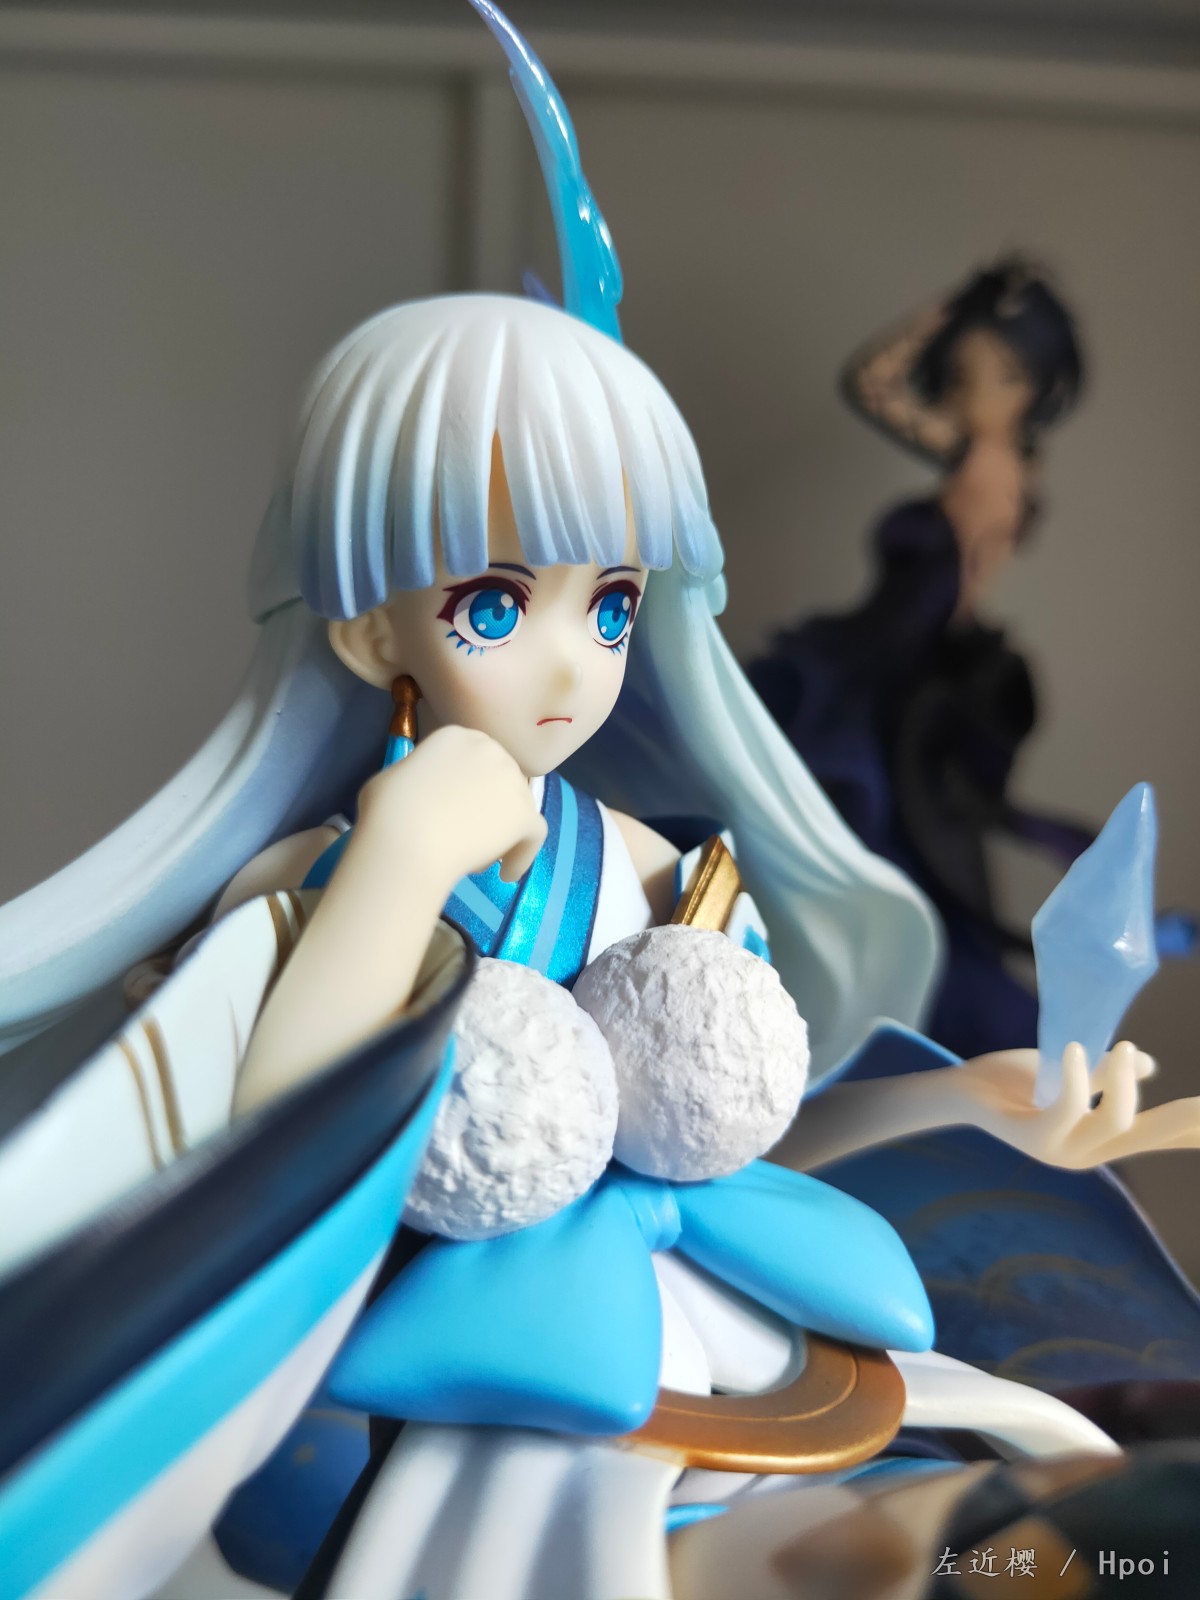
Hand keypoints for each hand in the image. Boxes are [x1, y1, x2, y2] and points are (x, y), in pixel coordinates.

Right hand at [356, 725, 546, 893]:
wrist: (407, 839)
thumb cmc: (388, 808)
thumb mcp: (395, 776)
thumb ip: (421, 777)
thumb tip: (423, 790)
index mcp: (459, 736)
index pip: (476, 761)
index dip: (469, 788)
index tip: (455, 811)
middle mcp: (492, 750)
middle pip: (499, 782)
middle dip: (488, 809)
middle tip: (469, 836)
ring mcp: (512, 782)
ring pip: (518, 809)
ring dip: (503, 833)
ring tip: (478, 859)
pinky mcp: (525, 814)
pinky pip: (534, 836)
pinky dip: (522, 856)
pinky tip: (506, 875)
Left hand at [954, 1041, 1199, 1168]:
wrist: (962, 1089)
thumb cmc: (1015, 1082)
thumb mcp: (1071, 1072)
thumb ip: (1107, 1072)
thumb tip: (1146, 1063)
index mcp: (1101, 1138)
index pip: (1159, 1137)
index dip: (1191, 1132)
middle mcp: (1087, 1152)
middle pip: (1149, 1136)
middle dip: (1183, 1120)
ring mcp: (1061, 1151)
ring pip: (1115, 1120)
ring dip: (1122, 1078)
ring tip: (1121, 1047)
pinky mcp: (1033, 1139)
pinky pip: (1068, 1111)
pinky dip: (1077, 1079)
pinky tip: (1074, 1050)